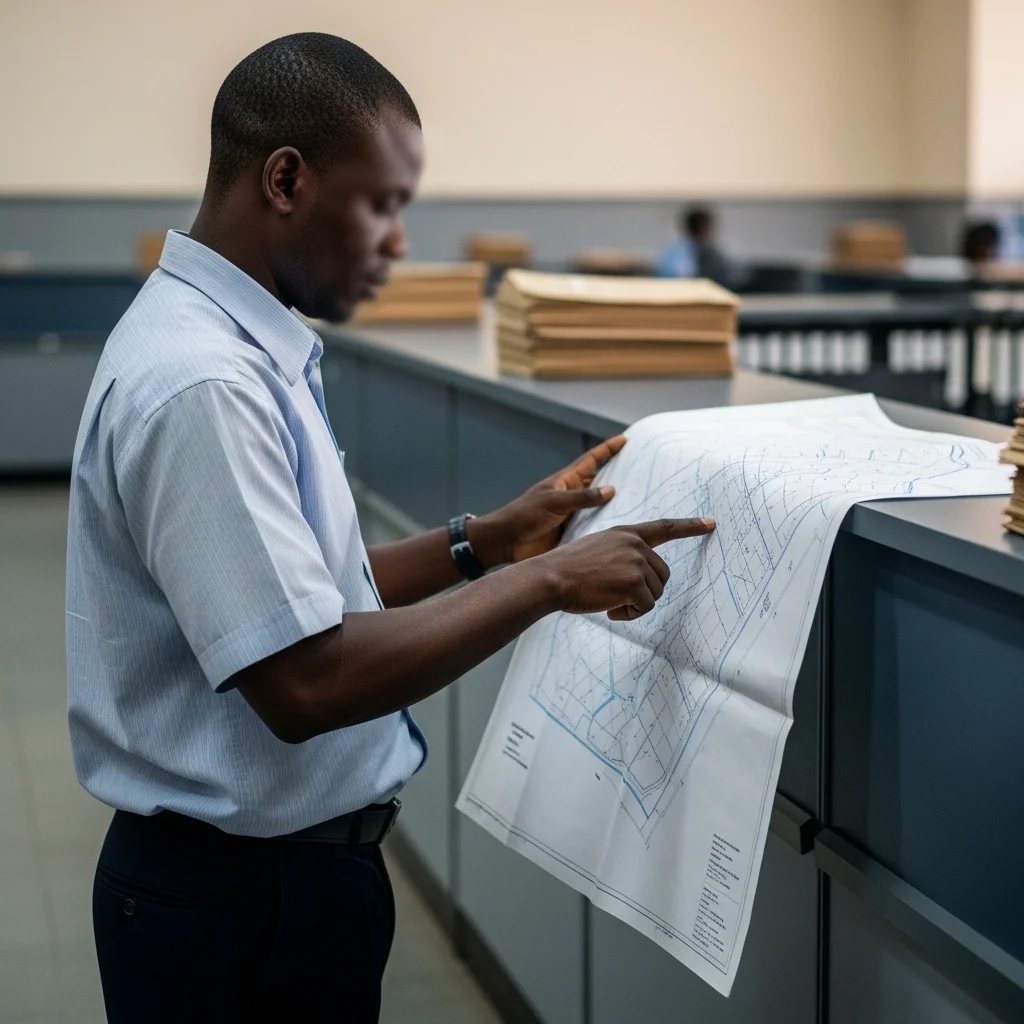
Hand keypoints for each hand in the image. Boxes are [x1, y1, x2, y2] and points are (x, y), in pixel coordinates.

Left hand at [467, 436, 627, 566]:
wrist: (506, 542)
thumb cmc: (523, 515)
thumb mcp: (553, 502)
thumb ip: (581, 498)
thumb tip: (611, 490)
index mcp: (565, 481)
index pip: (591, 461)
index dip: (607, 450)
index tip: (624, 440)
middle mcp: (572, 495)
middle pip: (600, 482)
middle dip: (619, 476)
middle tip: (642, 472)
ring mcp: (573, 514)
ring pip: (600, 506)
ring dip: (617, 504)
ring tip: (642, 502)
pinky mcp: (572, 532)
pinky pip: (594, 526)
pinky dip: (606, 526)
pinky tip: (623, 530)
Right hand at [537, 518, 715, 620]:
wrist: (551, 577)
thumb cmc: (567, 570)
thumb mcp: (597, 550)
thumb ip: (621, 555)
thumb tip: (640, 578)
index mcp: (626, 534)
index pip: (664, 527)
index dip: (690, 526)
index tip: (711, 523)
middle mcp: (635, 544)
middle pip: (662, 575)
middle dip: (645, 591)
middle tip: (617, 598)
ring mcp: (636, 561)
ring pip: (655, 593)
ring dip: (635, 604)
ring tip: (609, 601)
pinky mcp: (635, 582)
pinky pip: (646, 606)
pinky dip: (630, 614)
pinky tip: (610, 609)